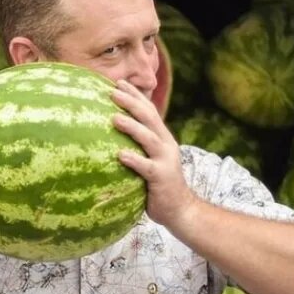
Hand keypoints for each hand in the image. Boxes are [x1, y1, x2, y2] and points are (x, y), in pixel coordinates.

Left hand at [111, 80, 198, 229]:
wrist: (181, 209)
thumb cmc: (158, 184)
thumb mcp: (151, 159)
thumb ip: (139, 146)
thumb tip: (113, 135)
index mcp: (162, 138)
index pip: (149, 111)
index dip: (136, 96)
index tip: (119, 83)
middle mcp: (166, 145)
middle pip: (150, 118)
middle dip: (132, 103)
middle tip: (112, 91)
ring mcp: (165, 161)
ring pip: (149, 139)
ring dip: (132, 127)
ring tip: (114, 118)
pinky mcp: (161, 178)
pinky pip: (147, 167)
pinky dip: (134, 160)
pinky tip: (120, 155)